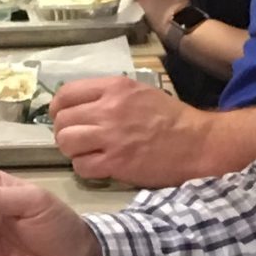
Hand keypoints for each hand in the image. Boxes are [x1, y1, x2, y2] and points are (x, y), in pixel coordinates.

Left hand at [49, 77, 207, 187]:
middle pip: (62, 120)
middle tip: (76, 140)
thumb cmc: (172, 118)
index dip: (58, 108)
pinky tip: (98, 166)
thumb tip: (81, 106)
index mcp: (115, 88)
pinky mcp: (116, 162)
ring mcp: (111, 137)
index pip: (66, 93)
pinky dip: (85, 168)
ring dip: (72, 150)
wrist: (198, 143)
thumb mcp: (140, 93)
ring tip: (86, 153)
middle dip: (63, 132)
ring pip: (66, 142)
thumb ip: (109, 95)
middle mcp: (109, 109)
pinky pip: (81, 166)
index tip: (62, 118)